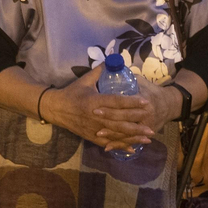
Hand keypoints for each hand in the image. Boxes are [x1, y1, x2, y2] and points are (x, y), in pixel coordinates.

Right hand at [40, 67, 155, 151]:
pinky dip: (121, 146)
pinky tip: (133, 149)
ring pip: (116, 134)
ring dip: (133, 136)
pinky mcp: (92, 136)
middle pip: (119, 120)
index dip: (132, 102)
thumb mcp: (84, 80)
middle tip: (152, 123)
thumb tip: (112, 59)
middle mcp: (95, 116)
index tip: (146, 102)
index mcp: (94, 101)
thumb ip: (99, 70)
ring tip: (148, 137)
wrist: (56, 109)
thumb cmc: (72, 93)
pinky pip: (108, 143)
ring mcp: (94, 128)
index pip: (116, 102)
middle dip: (137, 122)